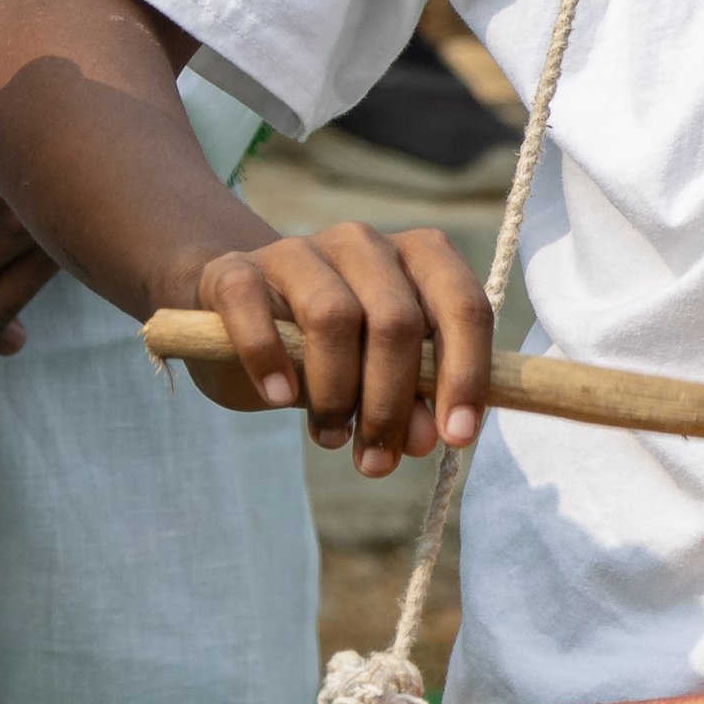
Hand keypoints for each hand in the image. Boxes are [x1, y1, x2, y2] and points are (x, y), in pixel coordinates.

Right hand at [186, 226, 492, 475]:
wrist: (242, 317)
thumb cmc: (331, 350)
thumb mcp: (379, 376)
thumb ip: (411, 400)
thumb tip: (425, 438)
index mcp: (417, 258)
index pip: (463, 305)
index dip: (466, 374)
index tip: (456, 438)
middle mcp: (363, 243)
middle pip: (396, 320)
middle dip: (392, 403)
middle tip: (379, 460)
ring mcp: (298, 250)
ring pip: (333, 316)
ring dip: (336, 393)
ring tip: (331, 437)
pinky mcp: (236, 271)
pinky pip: (254, 309)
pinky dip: (269, 359)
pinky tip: (279, 398)